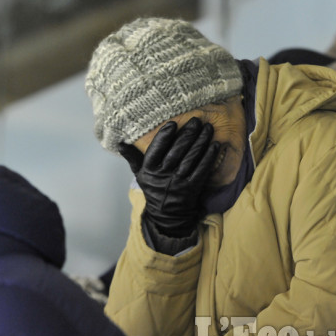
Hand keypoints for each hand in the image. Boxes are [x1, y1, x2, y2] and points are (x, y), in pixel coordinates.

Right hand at [118, 117, 219, 235]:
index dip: (164, 136)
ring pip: (191, 158)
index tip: (173, 123)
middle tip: (196, 121)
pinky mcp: (192, 188)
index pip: (156, 149)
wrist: (166, 215)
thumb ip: (133, 157)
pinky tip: (214, 145)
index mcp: (149, 170)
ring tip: (208, 128)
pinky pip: (201, 170)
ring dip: (201, 142)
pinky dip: (209, 157)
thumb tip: (120, 143)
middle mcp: (163, 175)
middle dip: (188, 134)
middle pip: (177, 151)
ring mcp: (178, 182)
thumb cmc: (154, 188)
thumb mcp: (140, 174)